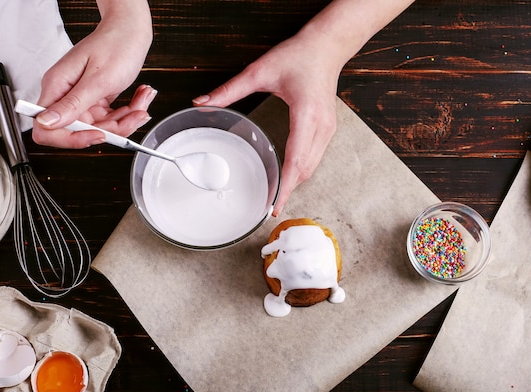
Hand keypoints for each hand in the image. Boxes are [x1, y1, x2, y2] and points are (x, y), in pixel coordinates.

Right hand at [33, 1, 152, 147]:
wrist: (130, 30)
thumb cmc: (115, 45)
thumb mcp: (98, 79)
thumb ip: (73, 104)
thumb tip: (46, 122)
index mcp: (58, 87)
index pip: (48, 128)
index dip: (71, 139)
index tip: (97, 135)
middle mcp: (67, 95)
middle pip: (82, 131)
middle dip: (113, 128)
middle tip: (133, 115)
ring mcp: (83, 98)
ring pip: (103, 127)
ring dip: (127, 119)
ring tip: (142, 102)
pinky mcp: (97, 99)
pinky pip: (112, 117)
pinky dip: (129, 112)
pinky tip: (140, 98)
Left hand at [193, 35, 340, 215]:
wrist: (327, 46)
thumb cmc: (299, 55)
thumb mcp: (260, 71)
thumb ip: (230, 90)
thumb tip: (202, 103)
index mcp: (306, 115)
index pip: (295, 160)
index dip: (285, 187)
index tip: (274, 206)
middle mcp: (321, 127)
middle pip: (305, 170)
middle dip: (288, 189)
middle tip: (268, 206)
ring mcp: (328, 129)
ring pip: (312, 166)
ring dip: (295, 181)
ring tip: (276, 195)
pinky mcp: (327, 128)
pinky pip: (315, 157)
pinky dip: (301, 170)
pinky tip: (287, 174)